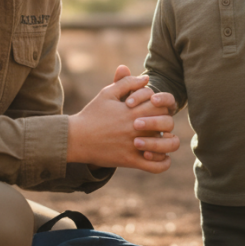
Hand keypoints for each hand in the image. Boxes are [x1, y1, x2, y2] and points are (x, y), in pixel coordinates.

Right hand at [66, 65, 180, 173]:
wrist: (76, 138)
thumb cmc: (92, 114)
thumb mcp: (107, 93)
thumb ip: (126, 82)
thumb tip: (146, 79)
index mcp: (133, 110)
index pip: (162, 105)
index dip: (161, 104)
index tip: (151, 107)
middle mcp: (137, 128)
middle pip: (167, 122)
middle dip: (165, 121)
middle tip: (156, 123)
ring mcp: (135, 145)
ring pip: (167, 145)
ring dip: (168, 141)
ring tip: (161, 138)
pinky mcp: (130, 161)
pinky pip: (156, 166)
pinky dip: (163, 162)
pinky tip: (159, 156)